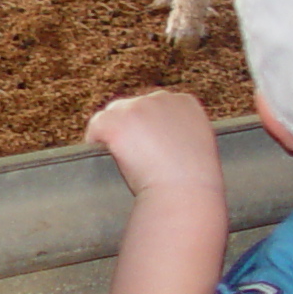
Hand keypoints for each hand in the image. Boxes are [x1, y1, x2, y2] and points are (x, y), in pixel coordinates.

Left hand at [86, 92, 222, 197]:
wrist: (185, 195)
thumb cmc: (193, 185)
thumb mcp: (197, 149)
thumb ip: (180, 136)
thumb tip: (160, 142)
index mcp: (184, 103)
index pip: (154, 108)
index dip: (146, 129)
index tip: (147, 150)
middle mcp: (161, 98)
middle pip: (130, 108)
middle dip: (129, 130)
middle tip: (134, 159)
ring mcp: (138, 108)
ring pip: (111, 116)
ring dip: (113, 136)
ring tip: (121, 162)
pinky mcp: (117, 122)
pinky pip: (96, 127)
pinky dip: (95, 142)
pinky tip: (106, 159)